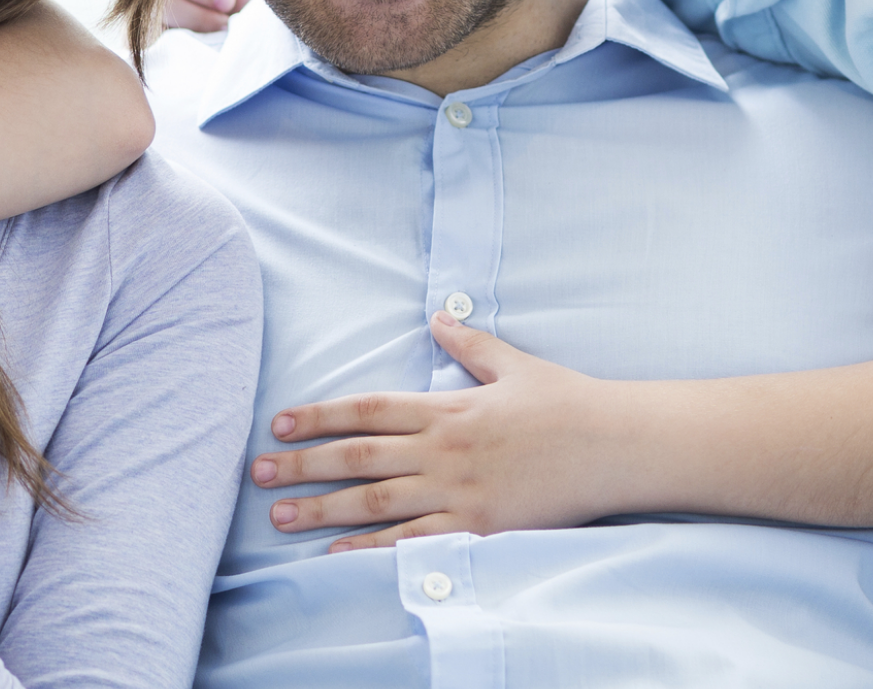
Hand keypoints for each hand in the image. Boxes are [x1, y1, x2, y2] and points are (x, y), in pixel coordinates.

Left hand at [251, 313, 615, 551]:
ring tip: (279, 515)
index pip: (366, 409)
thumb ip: (469, 343)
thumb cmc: (568, 403)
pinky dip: (371, 549)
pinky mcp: (477, 527)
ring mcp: (457, 491)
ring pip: (374, 500)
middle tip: (257, 473)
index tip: (279, 422)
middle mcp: (443, 449)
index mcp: (447, 406)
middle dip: (302, 464)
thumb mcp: (514, 363)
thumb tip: (438, 316)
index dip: (318, 415)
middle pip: (357, 457)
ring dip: (322, 509)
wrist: (615, 446)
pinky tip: (337, 555)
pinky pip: (413, 540)